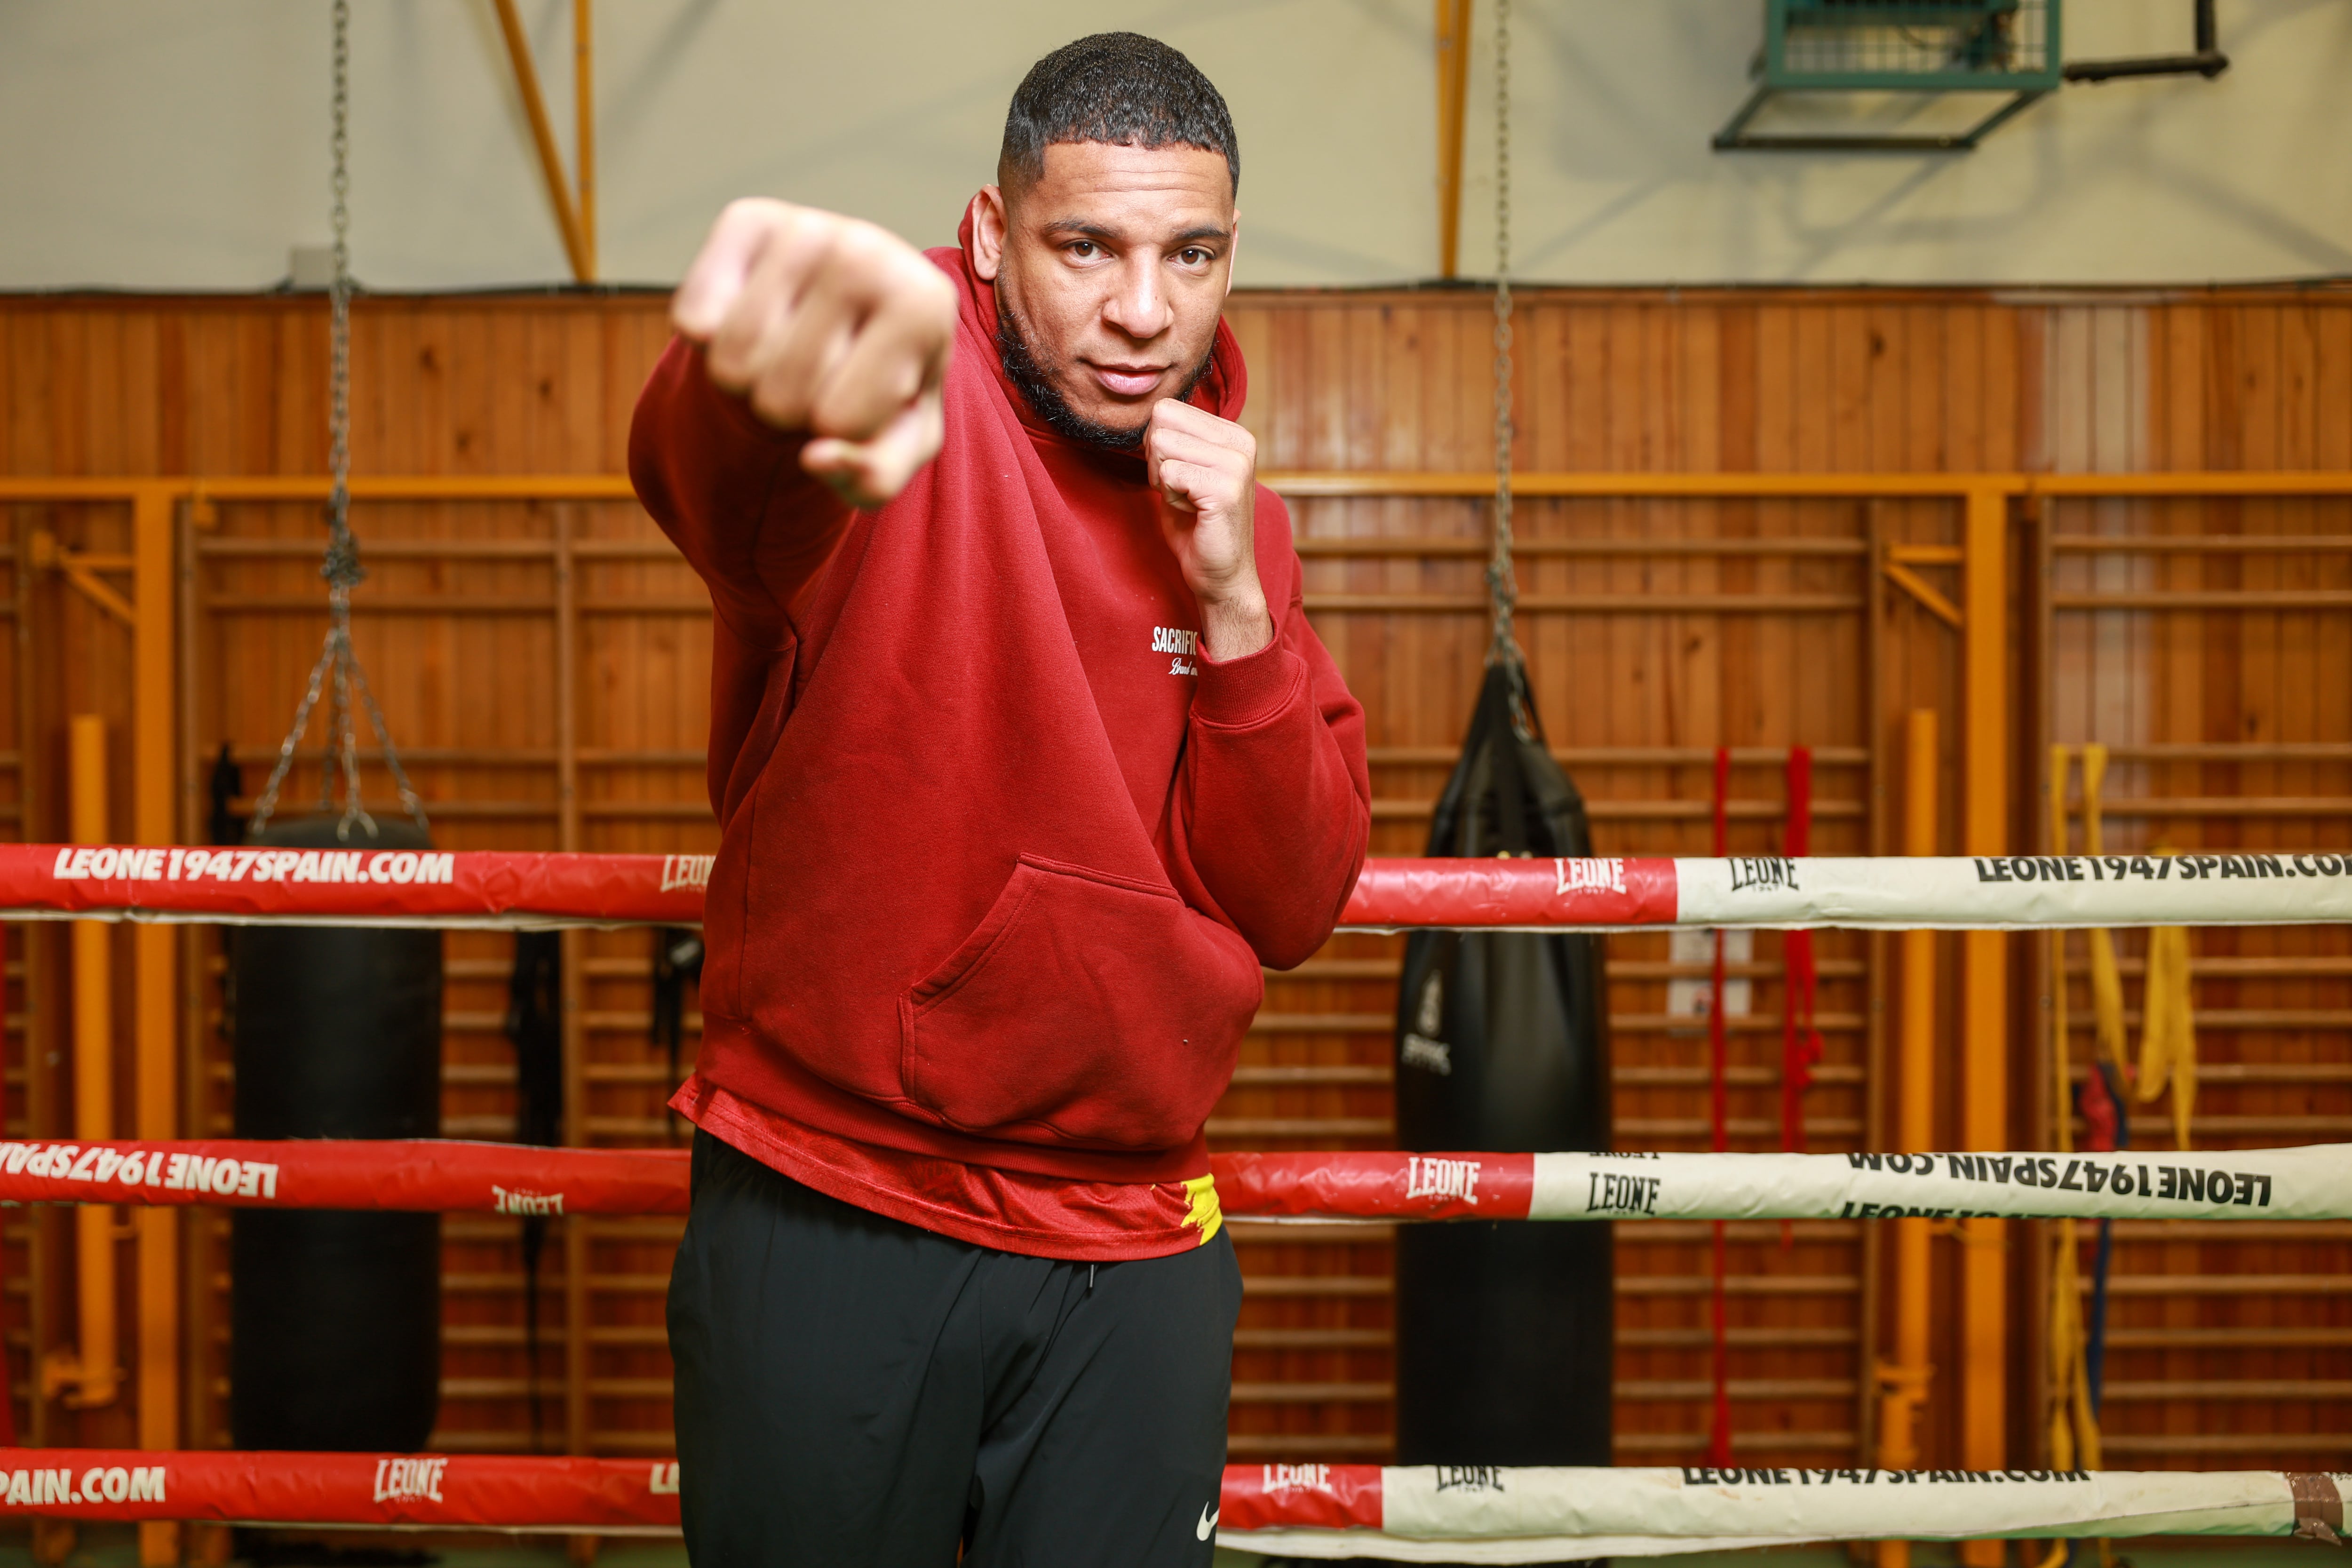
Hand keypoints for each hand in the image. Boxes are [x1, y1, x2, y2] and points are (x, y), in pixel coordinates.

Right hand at [672, 198, 957, 506]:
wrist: (856, 305)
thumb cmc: (885, 383)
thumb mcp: (900, 442)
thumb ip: (876, 475)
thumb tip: (816, 458)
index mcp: (924, 307)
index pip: (839, 423)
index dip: (840, 431)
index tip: (863, 394)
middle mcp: (869, 253)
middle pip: (780, 396)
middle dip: (791, 409)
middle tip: (819, 374)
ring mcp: (807, 227)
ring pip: (731, 363)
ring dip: (748, 380)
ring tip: (787, 350)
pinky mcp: (747, 218)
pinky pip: (694, 319)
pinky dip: (708, 340)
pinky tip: (751, 318)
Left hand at [1146, 400, 1271, 658]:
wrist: (1221, 575)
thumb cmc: (1196, 526)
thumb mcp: (1184, 471)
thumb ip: (1173, 439)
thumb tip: (1149, 415)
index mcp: (1233, 433)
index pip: (1167, 409)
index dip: (1158, 446)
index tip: (1180, 477)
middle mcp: (1240, 441)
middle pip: (1161, 422)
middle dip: (1157, 461)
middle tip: (1181, 491)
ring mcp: (1236, 463)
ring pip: (1161, 446)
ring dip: (1163, 481)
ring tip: (1188, 502)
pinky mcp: (1225, 488)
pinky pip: (1168, 474)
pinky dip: (1169, 498)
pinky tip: (1192, 513)